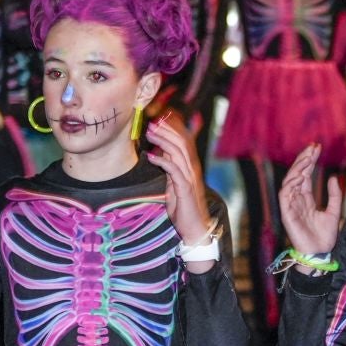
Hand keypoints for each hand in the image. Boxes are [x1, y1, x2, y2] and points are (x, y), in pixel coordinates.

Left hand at [144, 114, 211, 257]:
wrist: (195, 228)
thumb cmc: (184, 208)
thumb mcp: (174, 184)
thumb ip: (170, 169)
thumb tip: (160, 153)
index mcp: (190, 166)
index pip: (184, 140)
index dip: (174, 127)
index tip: (160, 117)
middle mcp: (192, 168)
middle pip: (182, 142)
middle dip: (167, 130)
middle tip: (152, 121)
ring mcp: (190, 178)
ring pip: (178, 152)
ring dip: (163, 140)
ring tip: (150, 133)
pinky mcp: (185, 188)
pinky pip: (174, 170)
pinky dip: (162, 161)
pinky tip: (151, 156)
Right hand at [279, 143, 343, 263]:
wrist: (320, 253)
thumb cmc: (325, 235)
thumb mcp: (334, 211)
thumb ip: (334, 195)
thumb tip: (333, 177)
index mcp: (306, 198)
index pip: (305, 175)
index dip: (309, 161)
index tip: (317, 148)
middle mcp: (296, 200)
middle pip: (297, 175)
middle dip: (303, 160)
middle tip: (312, 147)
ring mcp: (291, 206)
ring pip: (289, 182)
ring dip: (297, 169)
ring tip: (307, 158)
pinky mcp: (287, 214)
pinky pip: (285, 196)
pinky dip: (290, 185)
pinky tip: (299, 175)